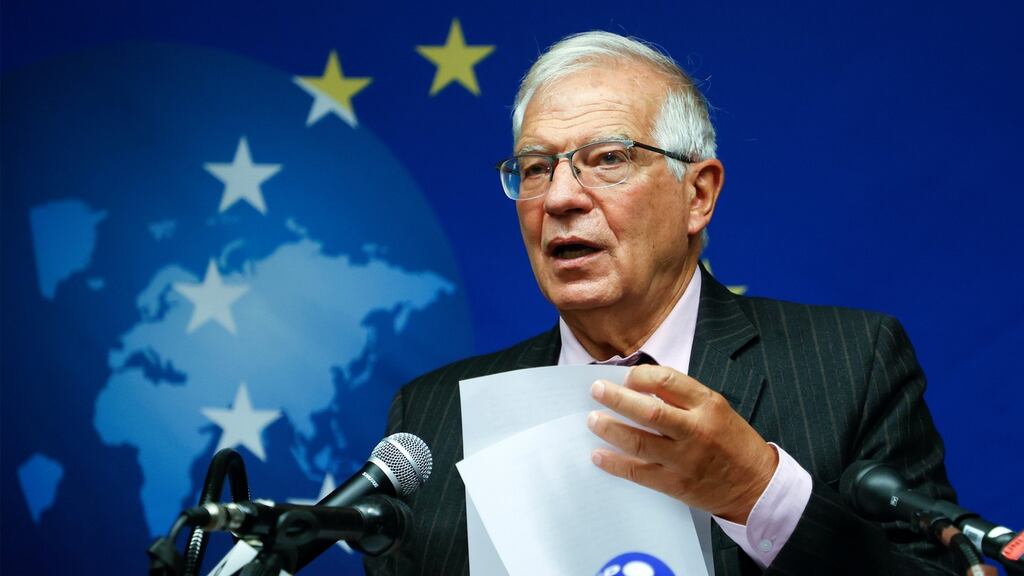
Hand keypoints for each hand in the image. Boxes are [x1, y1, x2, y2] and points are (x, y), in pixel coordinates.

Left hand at [587, 364, 777, 522]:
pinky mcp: (676, 484)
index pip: (667, 380)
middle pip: (648, 411)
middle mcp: (696, 430)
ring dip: (610, 429)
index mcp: (708, 404)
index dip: (640, 376)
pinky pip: (638, 472)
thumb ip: (682, 397)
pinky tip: (599, 455)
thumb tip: (639, 386)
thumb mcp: (716, 408)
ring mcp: (685, 459)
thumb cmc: (732, 441)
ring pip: (639, 441)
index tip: (626, 378)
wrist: (756, 484)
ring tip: (593, 421)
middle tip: (596, 391)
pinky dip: (615, 463)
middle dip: (616, 399)